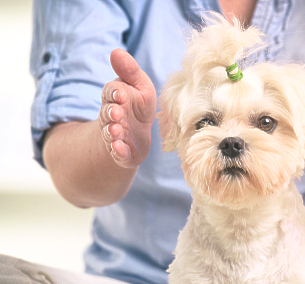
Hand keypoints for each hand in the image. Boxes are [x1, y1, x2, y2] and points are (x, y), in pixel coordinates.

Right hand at [98, 49, 156, 167]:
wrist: (137, 136)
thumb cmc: (138, 107)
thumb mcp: (140, 86)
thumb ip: (130, 71)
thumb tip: (116, 51)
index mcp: (115, 98)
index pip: (111, 93)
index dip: (114, 93)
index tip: (121, 93)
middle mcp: (111, 117)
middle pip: (107, 114)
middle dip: (111, 113)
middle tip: (117, 113)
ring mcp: (115, 135)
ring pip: (110, 133)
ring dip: (113, 131)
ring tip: (117, 130)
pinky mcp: (121, 153)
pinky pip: (117, 153)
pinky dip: (117, 151)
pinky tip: (119, 148)